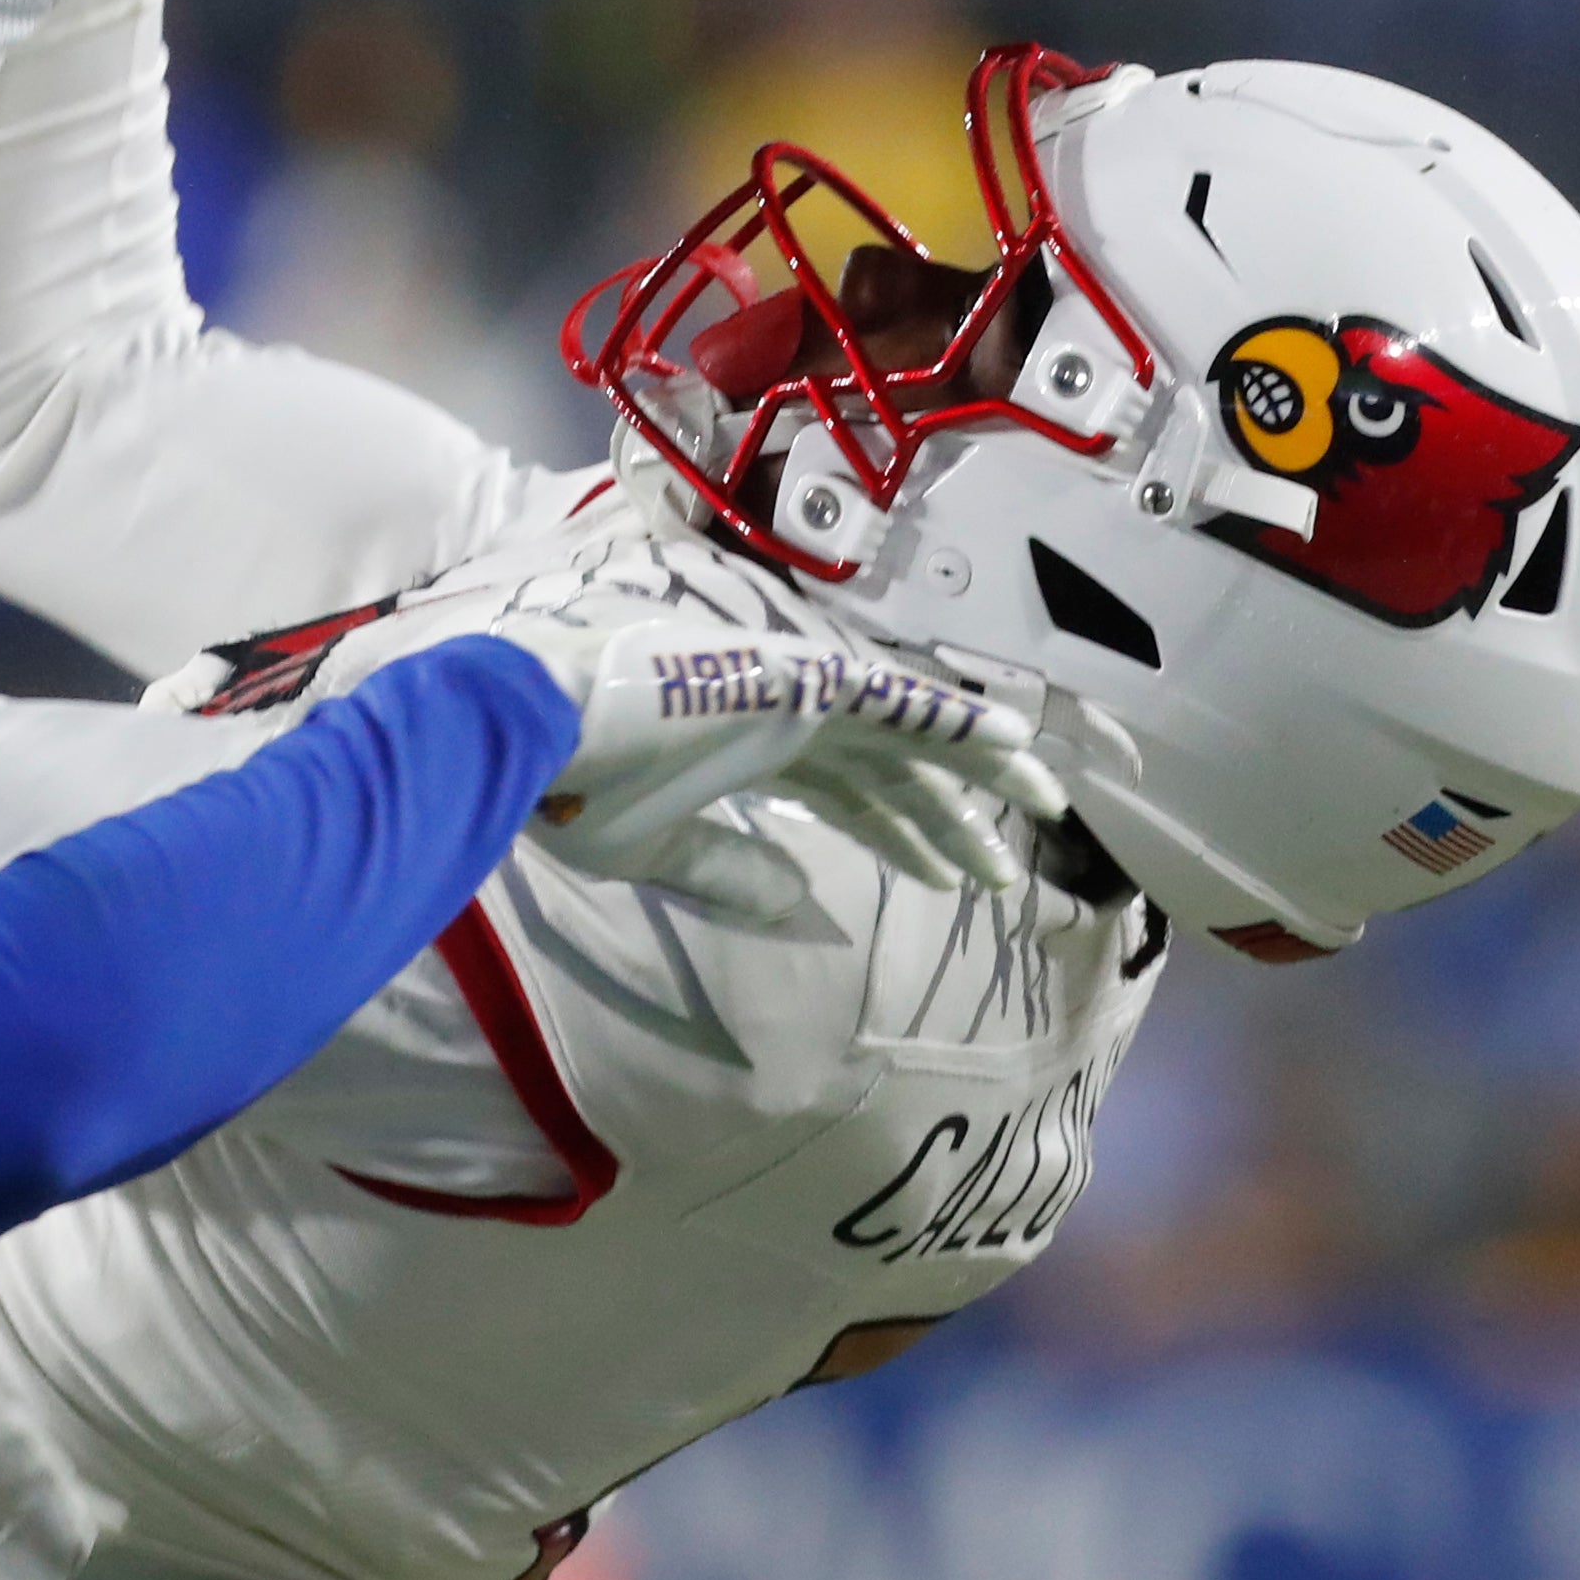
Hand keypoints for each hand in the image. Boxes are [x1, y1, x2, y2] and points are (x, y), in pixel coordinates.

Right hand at [495, 614, 1069, 917]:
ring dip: (982, 769)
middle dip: (951, 816)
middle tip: (1002, 873)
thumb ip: (731, 870)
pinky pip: (903, 702)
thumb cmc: (571, 785)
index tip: (949, 881)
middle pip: (895, 767)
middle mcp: (787, 713)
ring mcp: (799, 690)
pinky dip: (961, 721)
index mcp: (750, 747)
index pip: (850, 791)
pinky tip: (1015, 747)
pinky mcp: (804, 680)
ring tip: (1046, 807)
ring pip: (917, 732)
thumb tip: (797, 898)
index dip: (903, 834)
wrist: (533, 727)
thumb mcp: (657, 851)